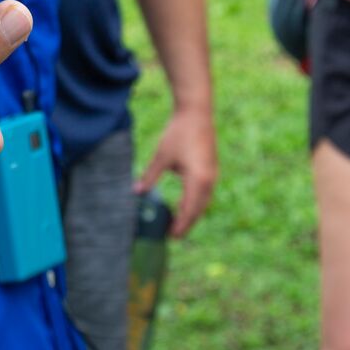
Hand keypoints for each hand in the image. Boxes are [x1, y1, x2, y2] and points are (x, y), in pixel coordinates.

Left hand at [135, 106, 216, 237]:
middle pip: (198, 209)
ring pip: (203, 201)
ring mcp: (213, 174)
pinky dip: (195, 201)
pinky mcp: (211, 168)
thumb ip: (150, 176)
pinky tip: (185, 204)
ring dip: (191, 212)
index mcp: (198, 180)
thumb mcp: (162, 156)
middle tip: (173, 234)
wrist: (196, 112)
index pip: (189, 210)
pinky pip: (205, 192)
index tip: (171, 236)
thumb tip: (136, 192)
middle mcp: (209, 180)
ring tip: (178, 222)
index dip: (181, 225)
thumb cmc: (179, 133)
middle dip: (186, 223)